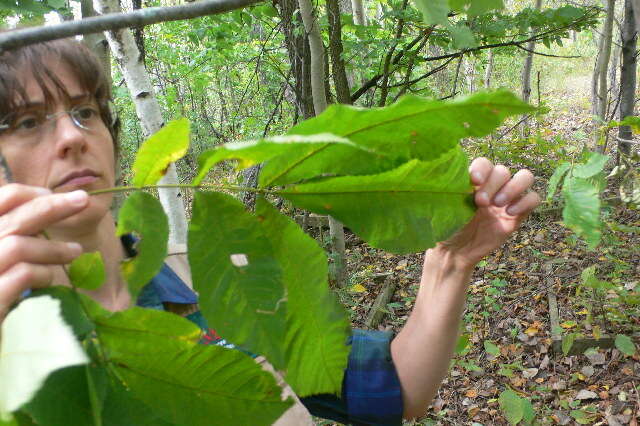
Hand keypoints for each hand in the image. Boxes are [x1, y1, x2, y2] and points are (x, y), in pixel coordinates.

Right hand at [0, 184, 87, 320]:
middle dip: (51, 206)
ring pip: (18, 246)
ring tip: (75, 251)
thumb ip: (15, 234)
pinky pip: (23, 275)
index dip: (25, 194)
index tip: (50, 194)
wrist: (0, 345)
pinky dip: (43, 273)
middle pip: (13, 219)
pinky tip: (51, 279)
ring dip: (53, 247)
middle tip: (82, 200)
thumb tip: (46, 206)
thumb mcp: (3, 257)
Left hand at [438, 158, 540, 268]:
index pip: (484, 163)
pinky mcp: (518, 214)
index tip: (474, 181)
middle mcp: (492, 186)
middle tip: (480, 202)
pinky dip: (525, 202)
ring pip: (525, 177)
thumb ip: (452, 189)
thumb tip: (451, 173)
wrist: (456, 251)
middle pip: (503, 171)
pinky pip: (533, 198)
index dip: (482, 169)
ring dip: (513, 188)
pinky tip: (509, 213)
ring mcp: (507, 199)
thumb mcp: (445, 206)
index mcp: (473, 180)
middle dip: (492, 185)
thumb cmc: (447, 227)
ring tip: (497, 205)